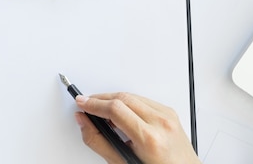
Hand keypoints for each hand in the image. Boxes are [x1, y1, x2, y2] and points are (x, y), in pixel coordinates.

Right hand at [75, 93, 199, 163]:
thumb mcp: (122, 163)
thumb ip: (99, 142)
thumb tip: (84, 122)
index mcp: (150, 138)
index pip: (116, 110)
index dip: (94, 104)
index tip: (82, 103)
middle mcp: (161, 123)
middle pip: (123, 98)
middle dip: (101, 99)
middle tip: (87, 104)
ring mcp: (167, 115)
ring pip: (132, 96)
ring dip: (113, 99)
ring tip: (101, 110)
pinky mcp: (169, 112)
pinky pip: (143, 100)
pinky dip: (128, 103)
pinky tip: (120, 112)